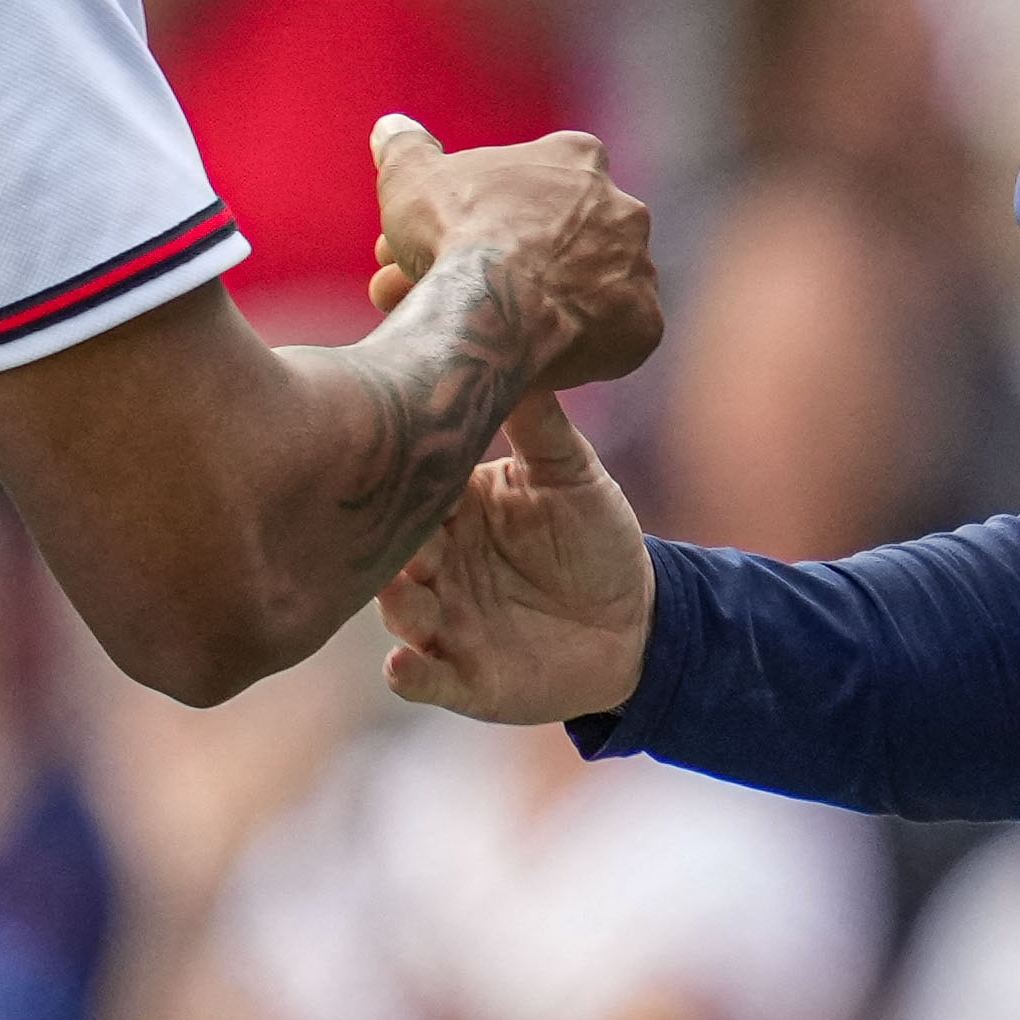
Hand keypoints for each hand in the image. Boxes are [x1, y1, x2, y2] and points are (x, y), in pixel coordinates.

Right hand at [369, 114, 658, 390]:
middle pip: (562, 239)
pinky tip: (535, 361)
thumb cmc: (454, 232)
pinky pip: (611, 339)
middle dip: (514, 263)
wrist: (493, 305)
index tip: (458, 238)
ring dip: (547, 304)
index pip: (538, 180)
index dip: (491, 212)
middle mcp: (623, 208)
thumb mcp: (410, 176)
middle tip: (465, 293)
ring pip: (587, 289)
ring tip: (493, 333)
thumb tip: (391, 127)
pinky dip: (578, 348)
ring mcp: (638, 268)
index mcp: (577, 159)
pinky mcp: (644, 326)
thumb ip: (405, 147)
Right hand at [379, 393, 654, 726]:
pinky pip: (426, 679)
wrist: (637, 621)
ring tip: (399, 592)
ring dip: (396, 605)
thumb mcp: (571, 471)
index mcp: (453, 510)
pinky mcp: (463, 678)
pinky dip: (410, 675)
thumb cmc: (596, 538)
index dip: (399, 473)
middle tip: (384, 525)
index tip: (381, 449)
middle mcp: (435, 565)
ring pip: (401, 612)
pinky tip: (400, 666)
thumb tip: (513, 339)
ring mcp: (444, 623)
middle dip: (386, 541)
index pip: (413, 487)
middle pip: (394, 549)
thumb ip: (537, 420)